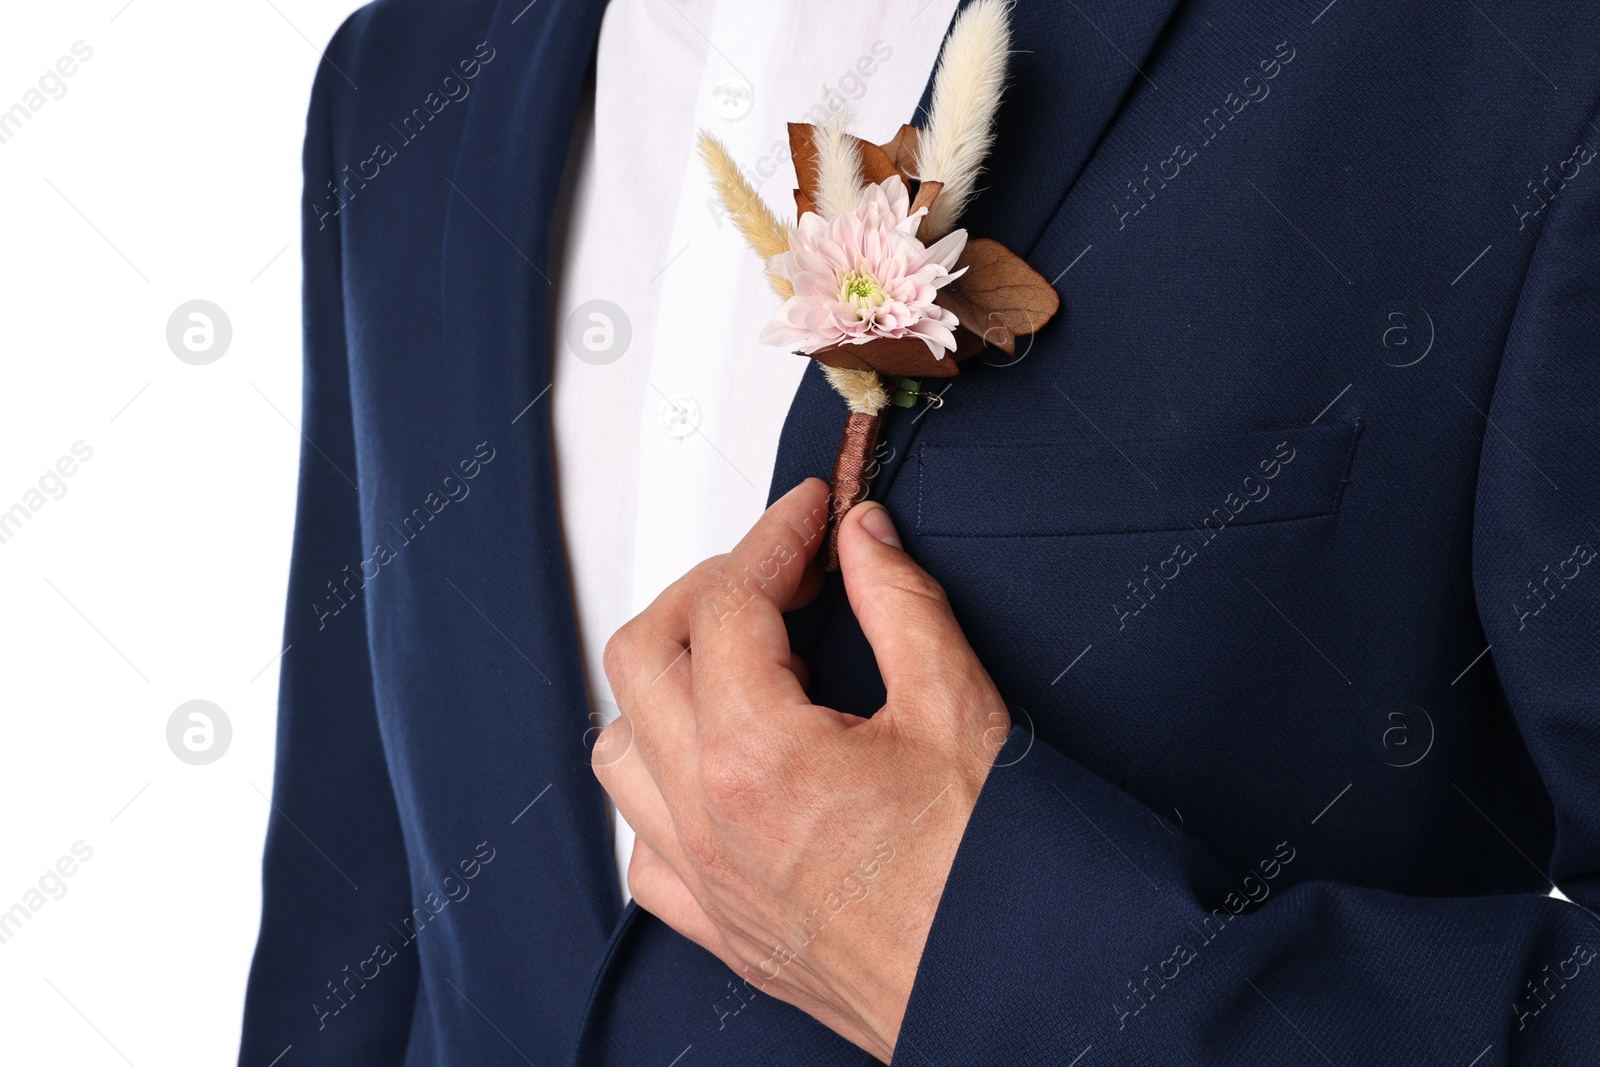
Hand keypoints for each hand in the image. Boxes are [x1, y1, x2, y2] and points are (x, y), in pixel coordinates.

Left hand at [592, 477, 1010, 1060]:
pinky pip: (644, 846)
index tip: (810, 516)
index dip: (772, 537)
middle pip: (645, 656)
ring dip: (668, 686)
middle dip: (706, 591)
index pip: (726, 603)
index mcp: (756, 756)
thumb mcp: (957, 708)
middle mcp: (707, 819)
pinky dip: (664, 790)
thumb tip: (863, 539)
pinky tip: (720, 771)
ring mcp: (706, 880)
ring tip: (740, 662)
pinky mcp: (722, 929)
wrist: (1015, 988)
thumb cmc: (992, 875)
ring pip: (622, 749)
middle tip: (778, 573)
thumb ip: (900, 603)